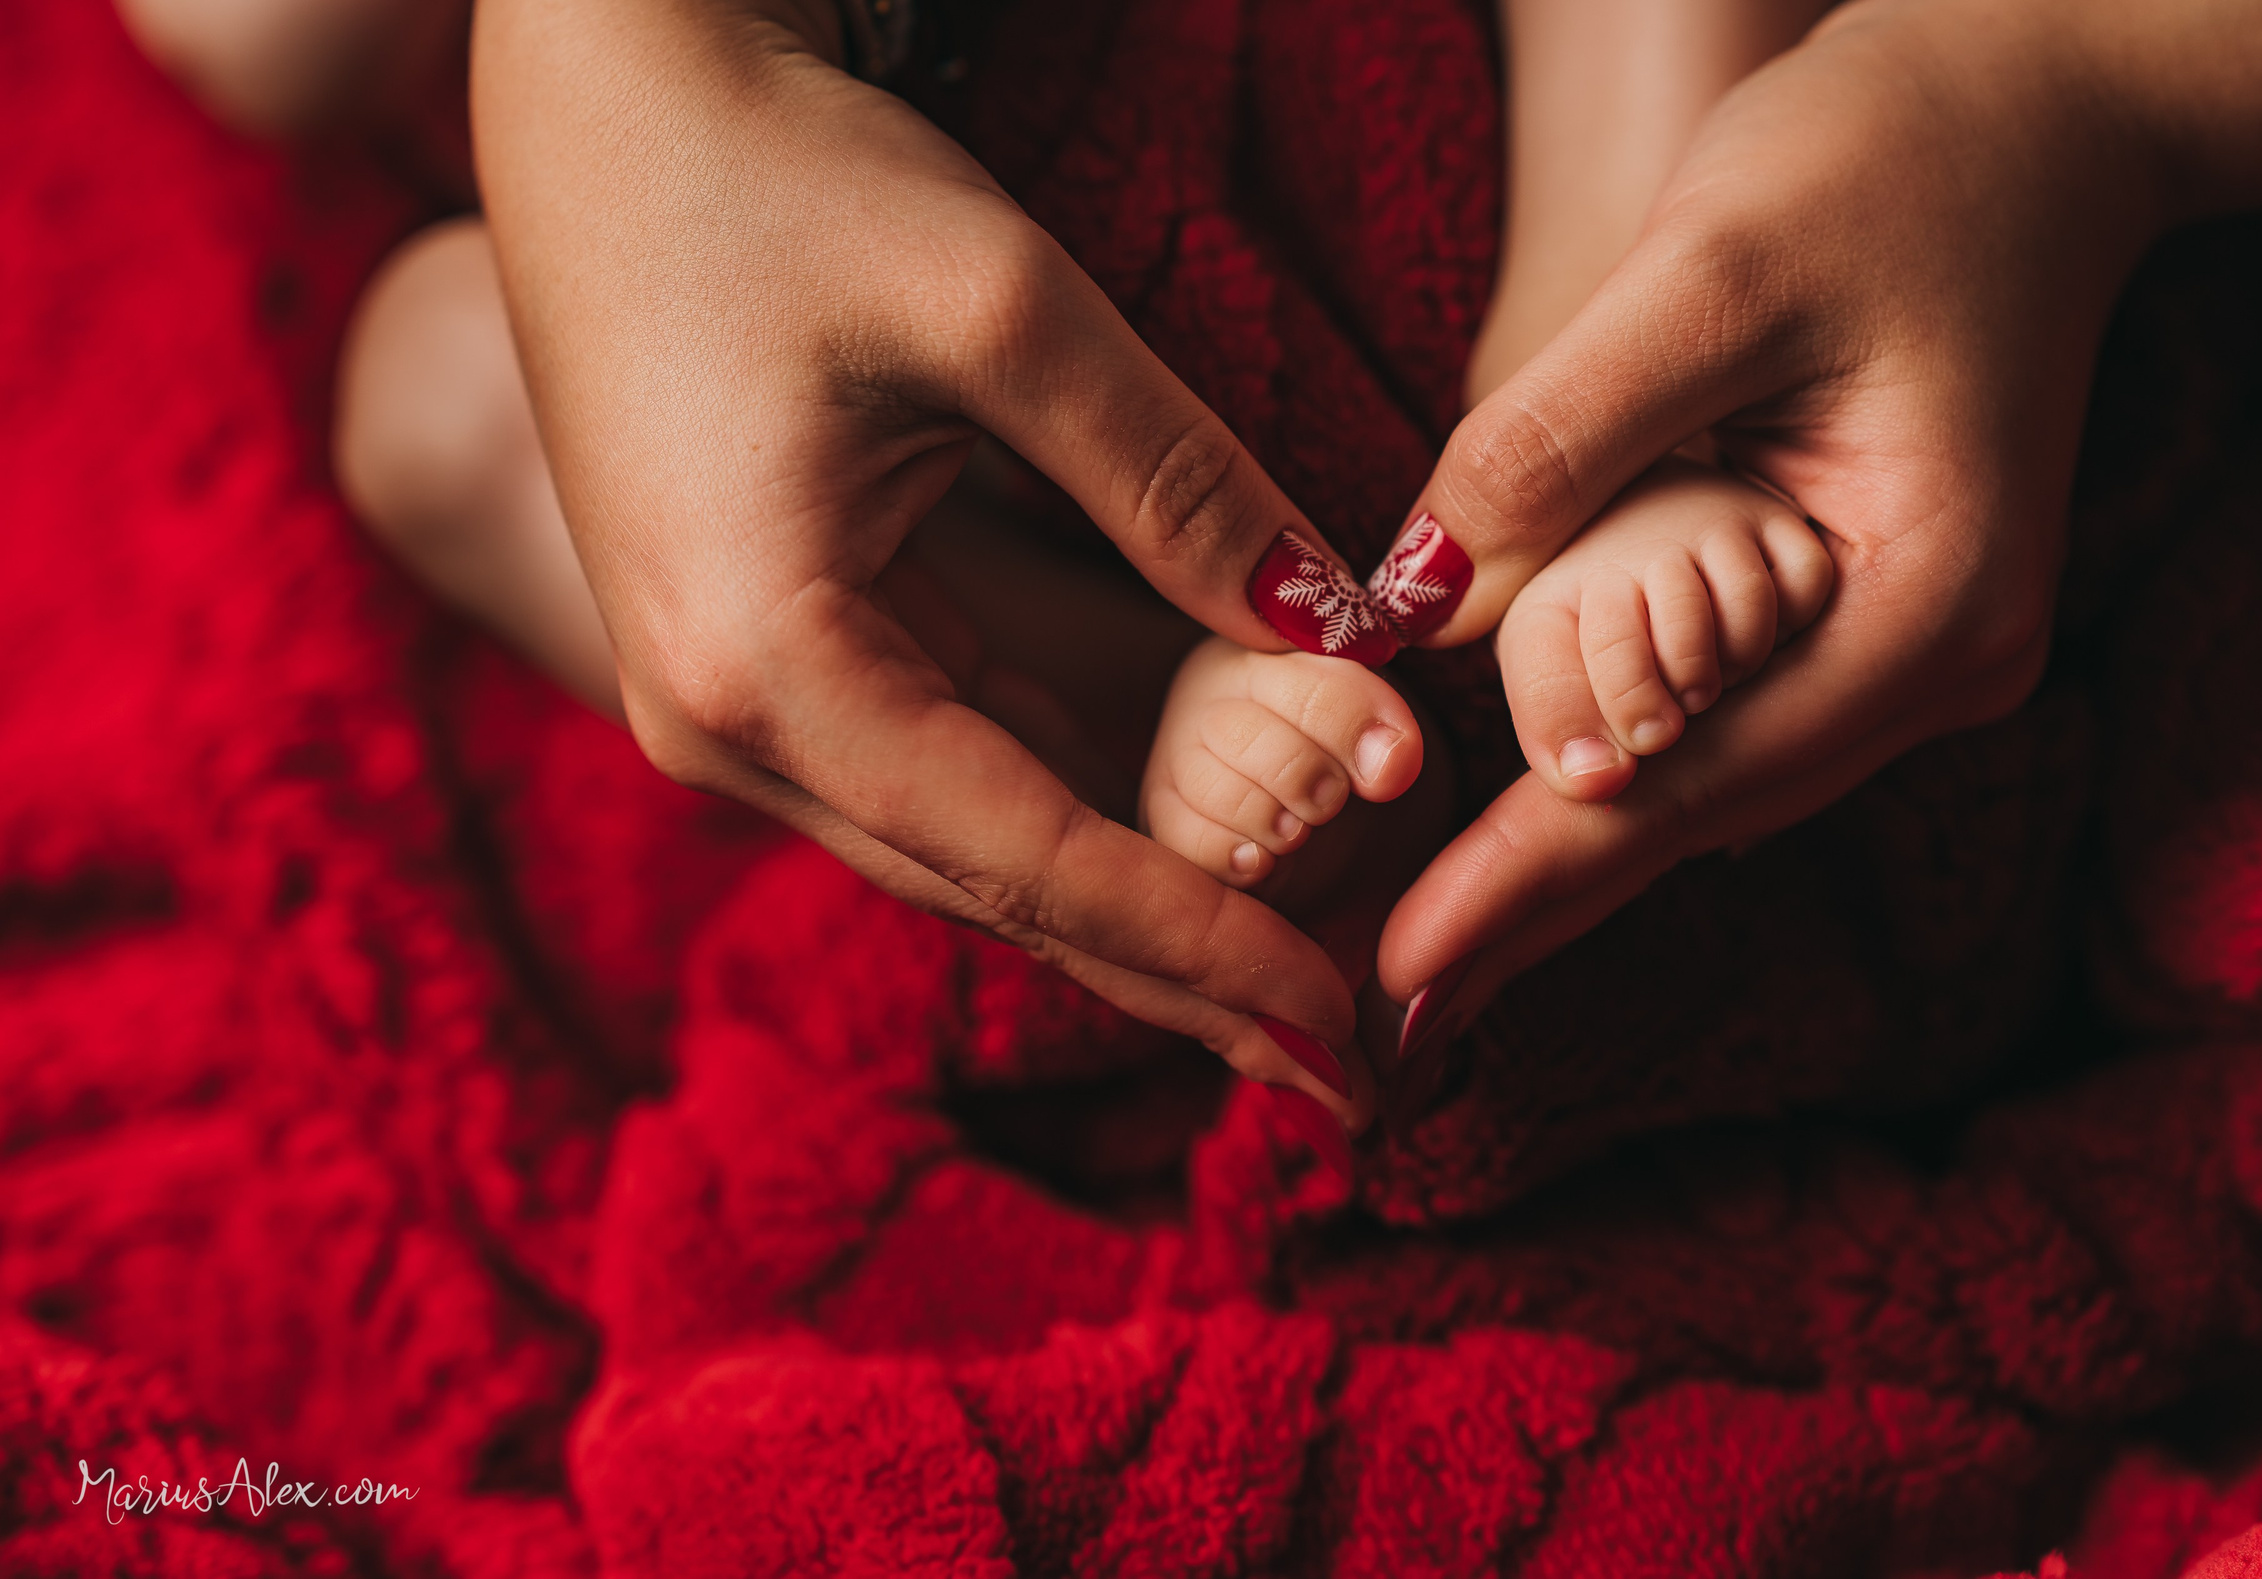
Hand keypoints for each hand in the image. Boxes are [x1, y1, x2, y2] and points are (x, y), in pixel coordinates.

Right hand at [473, 0, 1378, 1125]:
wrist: (601, 86)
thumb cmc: (772, 171)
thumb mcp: (1006, 312)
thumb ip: (1179, 485)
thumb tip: (1339, 630)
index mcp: (765, 663)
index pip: (1031, 859)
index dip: (1202, 951)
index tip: (1342, 1030)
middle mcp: (728, 720)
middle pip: (999, 890)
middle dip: (1182, 974)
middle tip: (1347, 1071)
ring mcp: (736, 695)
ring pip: (976, 843)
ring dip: (1137, 906)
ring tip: (1292, 990)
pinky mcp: (768, 647)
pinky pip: (946, 762)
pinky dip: (1077, 810)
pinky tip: (1190, 855)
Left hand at [1383, 0, 2261, 1064]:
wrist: (2043, 104)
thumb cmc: (1894, 153)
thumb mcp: (1716, 266)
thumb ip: (1561, 435)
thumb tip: (1417, 597)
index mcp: (1926, 600)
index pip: (1686, 780)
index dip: (1529, 881)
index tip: (1405, 978)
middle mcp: (1939, 659)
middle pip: (1694, 817)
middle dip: (1530, 906)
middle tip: (1377, 1021)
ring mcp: (1910, 646)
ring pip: (1705, 784)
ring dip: (1561, 859)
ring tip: (1422, 950)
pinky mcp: (1862, 609)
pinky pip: (1717, 720)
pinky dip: (1608, 771)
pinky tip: (1515, 824)